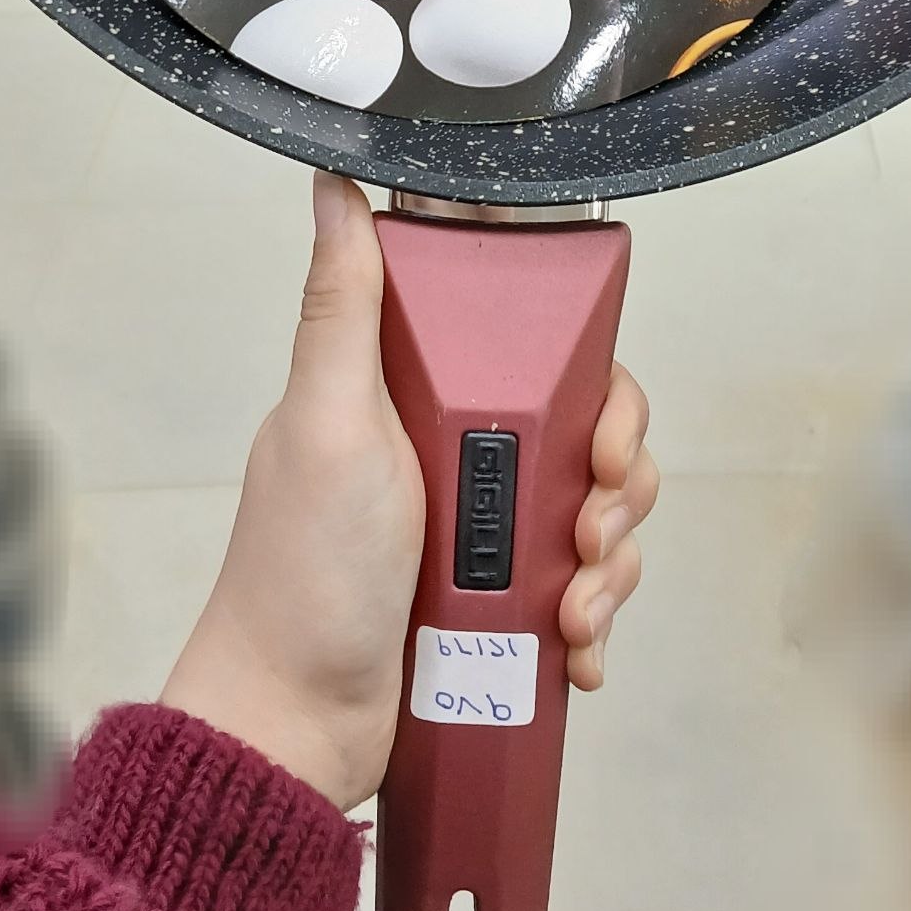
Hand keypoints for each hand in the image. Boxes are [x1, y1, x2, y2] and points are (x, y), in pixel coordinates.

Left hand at [163, 174, 658, 810]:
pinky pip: (581, 598)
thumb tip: (332, 183)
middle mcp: (454, 459)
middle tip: (591, 530)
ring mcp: (476, 539)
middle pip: (588, 440)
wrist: (293, 728)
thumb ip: (342, 307)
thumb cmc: (299, 579)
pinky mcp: (492, 608)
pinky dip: (592, 623)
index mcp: (417, 399)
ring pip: (596, 521)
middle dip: (616, 487)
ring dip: (610, 565)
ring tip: (574, 609)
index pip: (542, 355)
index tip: (600, 433)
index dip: (593, 386)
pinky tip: (573, 649)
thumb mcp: (325, 423)